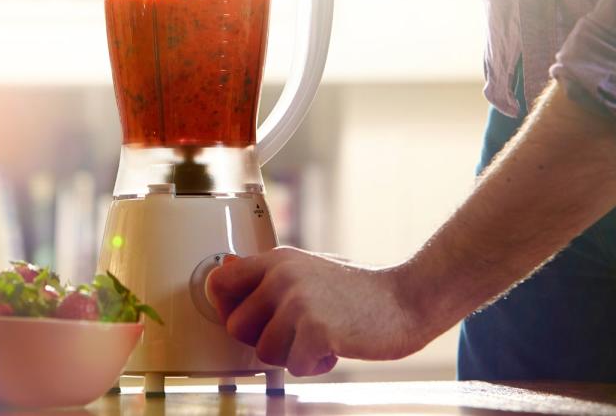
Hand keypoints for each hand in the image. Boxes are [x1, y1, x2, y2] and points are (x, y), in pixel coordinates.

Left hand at [207, 247, 429, 375]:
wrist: (407, 299)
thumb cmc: (357, 291)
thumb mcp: (307, 269)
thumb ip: (268, 275)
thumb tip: (225, 269)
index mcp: (276, 259)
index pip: (219, 283)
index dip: (226, 309)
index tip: (252, 319)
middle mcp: (281, 276)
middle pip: (236, 327)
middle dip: (263, 340)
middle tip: (294, 335)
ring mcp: (298, 301)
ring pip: (264, 352)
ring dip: (292, 356)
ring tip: (319, 339)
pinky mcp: (316, 329)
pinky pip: (294, 366)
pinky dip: (315, 366)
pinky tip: (334, 348)